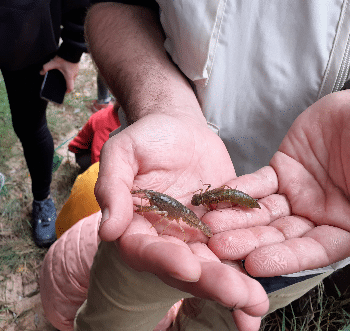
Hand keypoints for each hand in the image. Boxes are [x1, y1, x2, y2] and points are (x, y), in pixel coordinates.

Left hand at [40, 56, 79, 92]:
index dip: (67, 91)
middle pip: (71, 82)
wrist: (72, 49)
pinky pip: (74, 72)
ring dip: (68, 78)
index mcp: (69, 76)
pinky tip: (65, 69)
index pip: (70, 87)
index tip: (64, 92)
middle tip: (61, 82)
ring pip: (73, 77)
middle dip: (66, 83)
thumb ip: (46, 68)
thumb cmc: (64, 58)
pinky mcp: (77, 67)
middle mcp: (74, 75)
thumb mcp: (53, 63)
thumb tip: (41, 73)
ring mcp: (77, 71)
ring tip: (63, 75)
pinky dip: (70, 73)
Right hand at [95, 114, 268, 327]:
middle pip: (185, 267)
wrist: (179, 129)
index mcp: (137, 226)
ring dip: (236, 285)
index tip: (189, 267)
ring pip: (214, 264)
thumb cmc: (147, 138)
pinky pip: (237, 246)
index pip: (146, 250)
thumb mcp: (122, 153)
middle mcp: (167, 238)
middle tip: (239, 295)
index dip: (165, 260)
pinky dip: (250, 266)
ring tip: (258, 302)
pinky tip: (268, 287)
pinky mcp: (223, 226)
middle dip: (211, 282)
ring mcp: (197, 235)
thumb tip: (108, 230)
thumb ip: (113, 187)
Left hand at [205, 90, 349, 276]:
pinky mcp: (282, 169)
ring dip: (237, 217)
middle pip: (280, 234)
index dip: (285, 259)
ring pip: (263, 210)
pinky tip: (221, 196)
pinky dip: (240, 189)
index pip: (312, 251)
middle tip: (219, 247)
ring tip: (211, 224)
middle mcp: (318, 215)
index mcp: (345, 227)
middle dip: (250, 240)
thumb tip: (347, 242)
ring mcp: (298, 192)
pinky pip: (258, 182)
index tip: (255, 265)